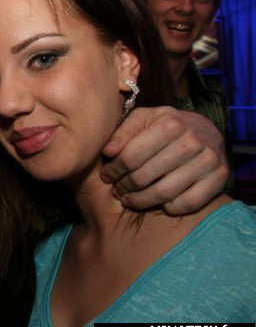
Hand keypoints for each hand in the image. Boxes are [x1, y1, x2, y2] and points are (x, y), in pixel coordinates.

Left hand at [101, 106, 227, 214]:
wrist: (206, 130)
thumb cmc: (165, 125)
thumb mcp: (143, 119)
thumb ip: (123, 133)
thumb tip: (107, 152)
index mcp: (169, 124)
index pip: (131, 156)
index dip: (114, 170)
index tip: (106, 176)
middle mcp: (191, 142)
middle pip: (145, 176)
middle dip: (124, 187)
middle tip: (116, 191)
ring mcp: (208, 161)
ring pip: (165, 193)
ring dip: (141, 201)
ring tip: (129, 200)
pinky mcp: (219, 178)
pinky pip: (189, 203)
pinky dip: (170, 208)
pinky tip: (159, 204)